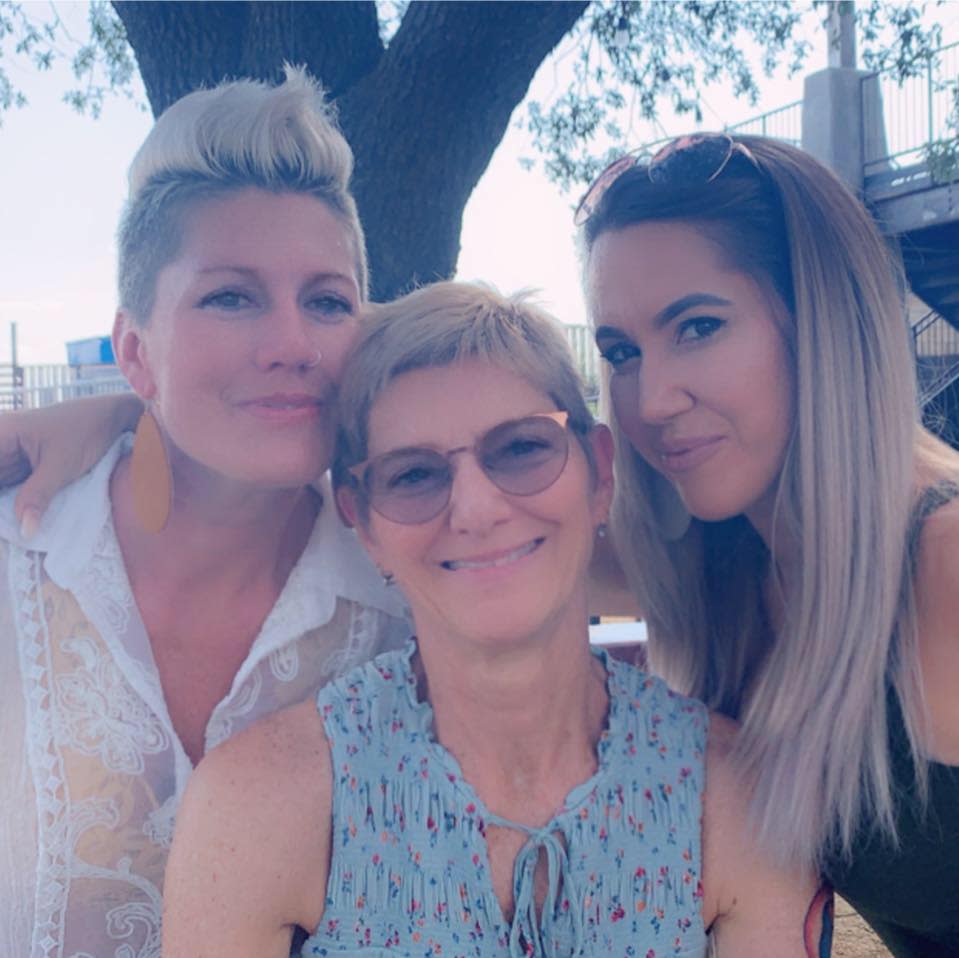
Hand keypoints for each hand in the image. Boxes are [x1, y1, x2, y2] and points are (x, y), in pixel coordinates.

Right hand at [0, 393, 142, 536]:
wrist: (110, 418)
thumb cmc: (86, 431)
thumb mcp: (62, 465)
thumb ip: (37, 496)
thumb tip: (23, 532)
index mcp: (0, 435)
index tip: (7, 516)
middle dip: (3, 504)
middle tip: (12, 527)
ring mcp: (8, 457)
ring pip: (0, 487)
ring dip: (7, 508)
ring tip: (16, 527)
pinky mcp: (20, 468)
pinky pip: (7, 490)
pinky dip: (12, 506)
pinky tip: (21, 520)